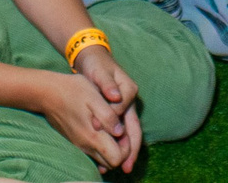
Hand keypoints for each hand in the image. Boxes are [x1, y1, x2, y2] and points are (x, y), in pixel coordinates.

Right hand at [33, 68, 137, 172]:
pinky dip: (102, 147)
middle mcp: (86, 146)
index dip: (126, 147)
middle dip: (121, 150)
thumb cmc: (73, 91)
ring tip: (111, 128)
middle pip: (111, 162)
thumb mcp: (94, 97)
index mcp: (93, 137)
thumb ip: (108, 116)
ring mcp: (80, 146)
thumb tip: (120, 131)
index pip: (117, 158)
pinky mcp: (76, 142)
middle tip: (119, 130)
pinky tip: (101, 130)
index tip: (124, 130)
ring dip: (112, 148)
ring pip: (103, 159)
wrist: (47, 93)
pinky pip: (93, 153)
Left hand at [73, 47, 141, 169]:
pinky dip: (117, 144)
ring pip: (129, 133)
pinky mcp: (116, 113)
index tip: (99, 130)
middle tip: (127, 167)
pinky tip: (111, 156)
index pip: (122, 111)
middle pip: (134, 128)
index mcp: (129, 90)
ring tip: (122, 167)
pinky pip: (120, 131)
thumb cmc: (96, 65)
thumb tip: (114, 96)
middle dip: (132, 148)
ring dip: (126, 150)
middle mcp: (130, 101)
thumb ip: (106, 83)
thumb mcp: (99, 71)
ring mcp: (124, 108)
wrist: (92, 60)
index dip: (111, 122)